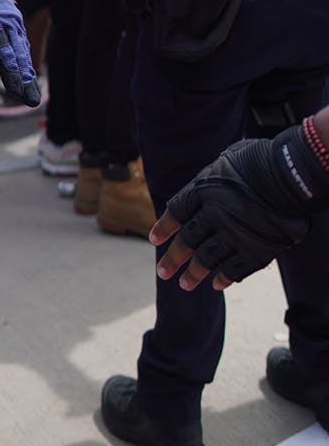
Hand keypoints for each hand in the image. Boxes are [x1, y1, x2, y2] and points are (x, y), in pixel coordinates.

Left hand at [0, 0, 39, 105]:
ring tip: (32, 95)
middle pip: (19, 57)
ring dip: (28, 73)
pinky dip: (25, 60)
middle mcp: (7, 23)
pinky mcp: (13, 22)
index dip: (11, 74)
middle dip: (26, 80)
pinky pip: (22, 44)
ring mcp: (13, 22)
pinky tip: (27, 74)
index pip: (4, 54)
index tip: (17, 91)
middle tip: (32, 102)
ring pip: (23, 52)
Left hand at [150, 136, 313, 290]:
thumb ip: (210, 178)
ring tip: (184, 284)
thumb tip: (201, 186)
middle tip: (162, 272)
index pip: (176, 213)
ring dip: (194, 274)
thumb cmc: (258, 161)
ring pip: (207, 259)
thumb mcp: (226, 160)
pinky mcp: (255, 251)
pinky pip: (234, 269)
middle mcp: (213, 215)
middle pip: (187, 241)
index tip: (154, 240)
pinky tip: (216, 283)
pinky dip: (224, 278)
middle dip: (173, 258)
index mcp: (202, 191)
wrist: (291, 177)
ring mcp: (233, 235)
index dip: (164, 227)